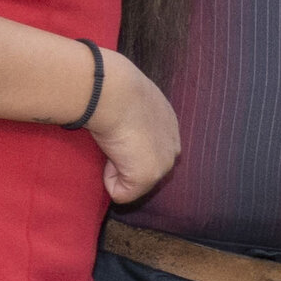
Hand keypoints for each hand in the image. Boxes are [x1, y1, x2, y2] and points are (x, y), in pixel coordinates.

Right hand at [84, 51, 180, 205]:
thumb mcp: (127, 98)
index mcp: (168, 123)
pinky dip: (108, 179)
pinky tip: (109, 153)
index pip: (151, 147)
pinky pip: (120, 193)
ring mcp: (163, 162)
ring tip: (111, 143)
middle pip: (145, 168)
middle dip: (124, 161)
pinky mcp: (147, 177)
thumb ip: (129, 116)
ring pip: (132, 181)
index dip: (128, 145)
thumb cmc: (112, 87)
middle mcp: (172, 143)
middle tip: (113, 137)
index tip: (116, 129)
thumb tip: (115, 133)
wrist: (113, 91)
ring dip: (115, 168)